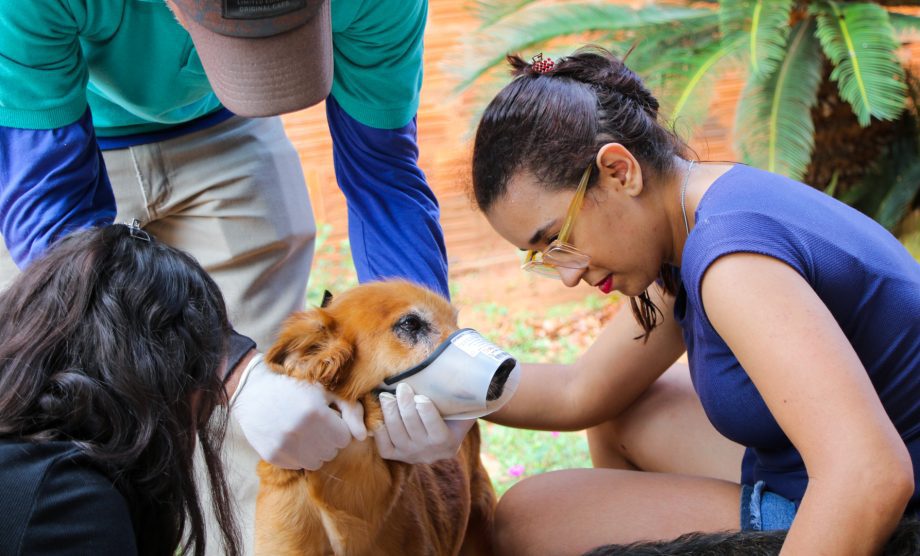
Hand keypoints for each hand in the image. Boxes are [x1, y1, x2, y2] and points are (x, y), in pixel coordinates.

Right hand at [231, 354, 366, 469]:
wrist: (254, 390)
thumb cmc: (296, 386)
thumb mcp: (326, 390)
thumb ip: (350, 411)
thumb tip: (363, 436)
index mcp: (315, 412)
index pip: (344, 439)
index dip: (339, 428)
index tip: (329, 419)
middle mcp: (299, 431)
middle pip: (331, 452)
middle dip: (328, 440)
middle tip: (316, 425)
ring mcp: (284, 445)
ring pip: (316, 463)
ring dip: (315, 450)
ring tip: (304, 432)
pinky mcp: (272, 455)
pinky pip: (297, 465)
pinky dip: (297, 455)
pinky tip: (290, 438)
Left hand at [374, 383, 474, 463]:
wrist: (443, 432)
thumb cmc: (454, 411)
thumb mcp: (466, 406)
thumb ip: (468, 395)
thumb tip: (476, 377)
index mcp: (448, 443)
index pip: (434, 424)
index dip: (424, 408)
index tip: (421, 395)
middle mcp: (428, 453)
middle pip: (411, 424)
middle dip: (404, 403)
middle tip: (402, 388)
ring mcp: (410, 455)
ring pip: (395, 431)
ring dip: (390, 411)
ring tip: (387, 395)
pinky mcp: (395, 456)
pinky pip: (382, 442)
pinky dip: (379, 426)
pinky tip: (380, 412)